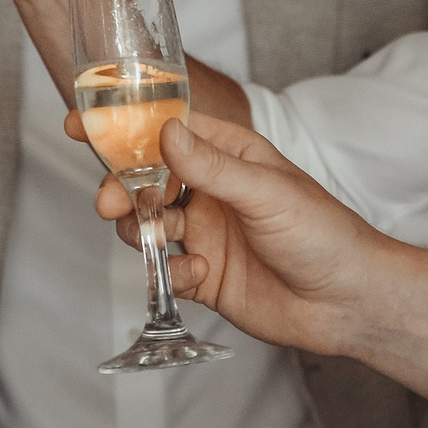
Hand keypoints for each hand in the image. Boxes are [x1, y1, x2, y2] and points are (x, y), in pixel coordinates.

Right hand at [96, 113, 382, 355]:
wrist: (348, 302)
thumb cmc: (324, 234)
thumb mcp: (265, 192)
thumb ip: (210, 166)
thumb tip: (164, 132)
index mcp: (230, 155)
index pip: (166, 130)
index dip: (122, 127)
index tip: (79, 124)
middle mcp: (214, 191)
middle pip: (145, 181)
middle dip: (122, 190)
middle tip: (109, 204)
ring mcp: (208, 233)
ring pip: (148, 225)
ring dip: (144, 232)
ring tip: (161, 243)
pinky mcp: (206, 276)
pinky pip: (166, 269)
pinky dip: (171, 273)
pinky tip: (200, 276)